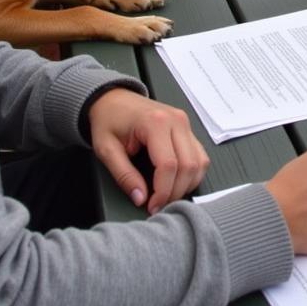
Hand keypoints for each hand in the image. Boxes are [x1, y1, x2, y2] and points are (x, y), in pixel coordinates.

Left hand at [87, 88, 209, 214]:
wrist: (114, 99)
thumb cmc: (109, 120)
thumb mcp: (106, 150)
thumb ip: (124, 175)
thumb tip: (140, 198)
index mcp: (155, 122)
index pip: (169, 165)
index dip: (163, 191)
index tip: (152, 206)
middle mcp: (176, 120)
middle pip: (188, 165)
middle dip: (176, 191)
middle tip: (159, 205)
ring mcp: (185, 123)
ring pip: (199, 161)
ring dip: (187, 184)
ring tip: (168, 195)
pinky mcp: (187, 127)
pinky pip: (200, 155)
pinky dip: (193, 173)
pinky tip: (178, 182)